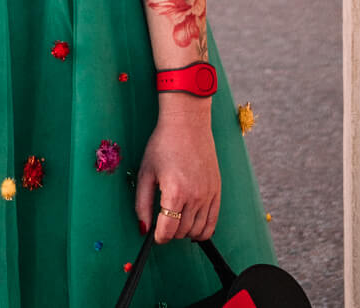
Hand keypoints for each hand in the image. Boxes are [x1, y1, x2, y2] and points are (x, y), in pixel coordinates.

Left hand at [135, 104, 220, 243]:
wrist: (187, 122)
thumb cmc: (164, 143)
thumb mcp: (146, 172)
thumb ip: (142, 204)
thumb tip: (143, 227)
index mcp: (175, 192)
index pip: (167, 231)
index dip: (158, 237)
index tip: (154, 234)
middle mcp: (194, 196)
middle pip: (181, 232)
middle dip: (170, 232)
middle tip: (163, 221)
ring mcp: (208, 194)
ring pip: (197, 230)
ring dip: (185, 231)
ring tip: (176, 220)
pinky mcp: (217, 190)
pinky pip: (213, 222)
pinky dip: (203, 230)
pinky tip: (193, 225)